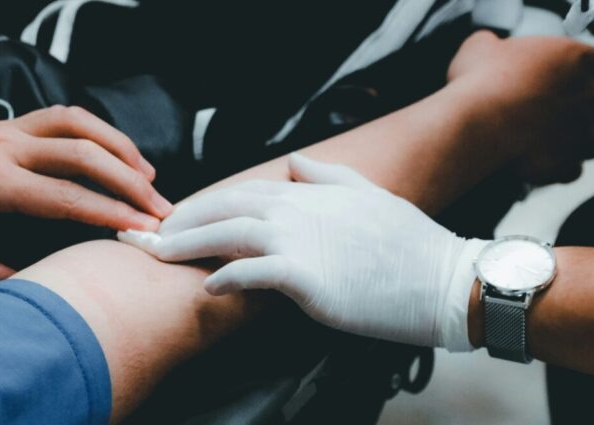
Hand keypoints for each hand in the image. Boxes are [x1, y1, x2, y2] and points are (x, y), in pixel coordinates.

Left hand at [0, 105, 171, 287]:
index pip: (63, 197)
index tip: (144, 231)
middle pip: (84, 155)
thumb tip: (23, 286)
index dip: (108, 214)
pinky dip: (98, 132)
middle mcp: (4, 149)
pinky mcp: (7, 123)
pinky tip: (113, 153)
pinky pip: (65, 118)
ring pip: (80, 126)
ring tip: (151, 178)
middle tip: (163, 212)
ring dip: (121, 149)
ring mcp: (8, 130)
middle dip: (130, 184)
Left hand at [119, 154, 484, 348]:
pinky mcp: (305, 276)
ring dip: (187, 244)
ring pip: (227, 235)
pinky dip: (225, 278)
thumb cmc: (408, 245)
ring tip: (159, 256)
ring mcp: (299, 240)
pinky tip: (207, 288)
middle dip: (182, 221)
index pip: (242, 191)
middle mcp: (298, 209)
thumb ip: (328, 175)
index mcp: (310, 192)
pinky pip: (251, 273)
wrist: (441, 280)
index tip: (179, 217)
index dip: (206, 204)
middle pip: (224, 208)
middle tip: (152, 237)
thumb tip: (295, 162)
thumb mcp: (369, 195)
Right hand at [448, 31, 593, 183]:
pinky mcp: (566, 163)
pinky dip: (561, 170)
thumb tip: (487, 47)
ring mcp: (580, 132)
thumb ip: (494, 45)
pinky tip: (545, 165)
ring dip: (584, 143)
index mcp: (574, 59)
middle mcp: (587, 95)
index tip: (590, 75)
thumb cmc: (479, 82)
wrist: (475, 123)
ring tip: (564, 145)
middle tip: (576, 113)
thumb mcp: (479, 48)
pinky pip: (573, 170)